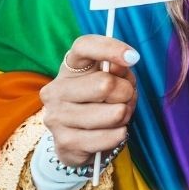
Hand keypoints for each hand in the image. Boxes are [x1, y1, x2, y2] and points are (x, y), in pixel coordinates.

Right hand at [40, 35, 138, 166]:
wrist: (81, 140)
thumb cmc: (102, 101)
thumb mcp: (115, 79)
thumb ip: (120, 69)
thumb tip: (121, 63)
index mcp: (69, 68)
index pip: (83, 46)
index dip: (110, 48)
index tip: (133, 57)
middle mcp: (56, 90)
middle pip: (106, 84)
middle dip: (127, 93)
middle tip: (125, 98)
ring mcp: (56, 117)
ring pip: (113, 113)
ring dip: (125, 115)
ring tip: (118, 116)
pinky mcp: (65, 143)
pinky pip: (110, 137)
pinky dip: (120, 135)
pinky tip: (112, 133)